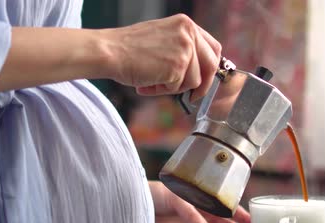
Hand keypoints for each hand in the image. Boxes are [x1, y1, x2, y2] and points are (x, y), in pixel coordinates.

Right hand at [104, 14, 221, 99]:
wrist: (110, 51)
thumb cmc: (129, 48)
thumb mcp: (163, 37)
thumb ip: (182, 48)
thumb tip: (198, 70)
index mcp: (186, 24)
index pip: (213, 48)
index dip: (210, 67)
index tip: (204, 78)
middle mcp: (189, 34)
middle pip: (211, 65)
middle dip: (203, 84)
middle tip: (193, 95)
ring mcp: (185, 50)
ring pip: (194, 81)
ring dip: (174, 87)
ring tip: (153, 80)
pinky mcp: (178, 67)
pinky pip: (178, 88)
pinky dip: (163, 90)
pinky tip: (148, 83)